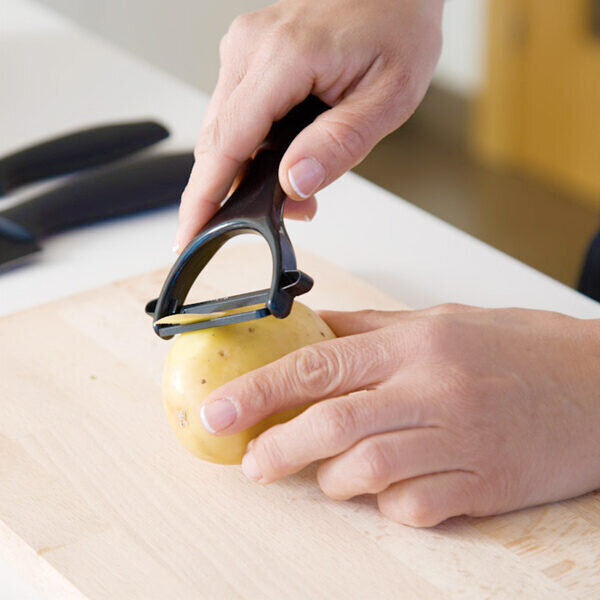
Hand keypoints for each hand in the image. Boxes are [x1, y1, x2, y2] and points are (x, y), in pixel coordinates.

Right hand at [175, 0, 443, 250]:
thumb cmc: (397, 29)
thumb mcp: (387, 98)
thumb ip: (337, 144)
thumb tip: (293, 183)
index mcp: (285, 56)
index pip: (228, 142)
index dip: (206, 196)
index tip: (190, 234)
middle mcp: (251, 48)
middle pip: (216, 142)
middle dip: (231, 192)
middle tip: (268, 219)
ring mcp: (245, 49)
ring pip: (223, 131)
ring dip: (244, 170)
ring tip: (290, 192)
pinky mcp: (249, 56)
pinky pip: (235, 113)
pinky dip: (251, 146)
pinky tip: (279, 161)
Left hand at [199, 305, 599, 526]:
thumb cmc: (519, 349)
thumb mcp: (441, 321)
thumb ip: (372, 332)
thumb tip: (311, 332)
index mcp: (418, 344)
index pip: (318, 364)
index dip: (259, 390)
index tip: (219, 411)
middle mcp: (434, 391)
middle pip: (332, 425)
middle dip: (279, 447)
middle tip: (253, 461)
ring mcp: (461, 442)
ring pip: (367, 473)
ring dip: (335, 477)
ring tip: (331, 469)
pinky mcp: (483, 487)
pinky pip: (412, 508)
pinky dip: (388, 502)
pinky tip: (392, 486)